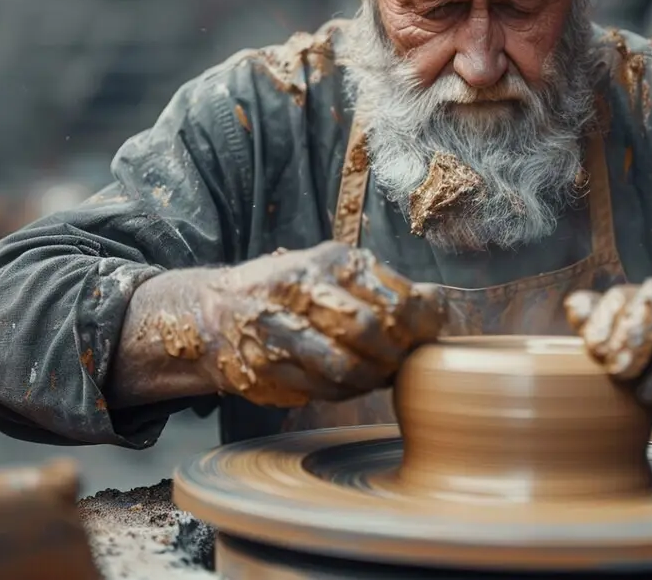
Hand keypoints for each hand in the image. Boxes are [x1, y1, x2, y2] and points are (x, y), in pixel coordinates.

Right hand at [153, 242, 445, 407]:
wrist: (212, 314)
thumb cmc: (292, 295)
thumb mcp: (333, 273)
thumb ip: (382, 287)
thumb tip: (439, 305)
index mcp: (331, 261)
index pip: (396, 294)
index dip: (421, 325)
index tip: (426, 338)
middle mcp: (302, 287)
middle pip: (371, 329)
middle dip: (394, 355)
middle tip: (400, 364)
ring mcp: (279, 327)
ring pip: (345, 364)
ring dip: (370, 378)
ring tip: (375, 376)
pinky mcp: (264, 364)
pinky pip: (320, 388)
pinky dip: (342, 392)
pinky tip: (345, 384)